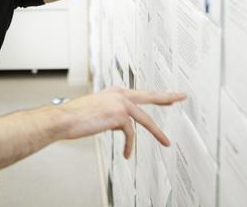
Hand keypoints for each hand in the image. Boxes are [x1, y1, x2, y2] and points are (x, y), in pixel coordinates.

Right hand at [58, 87, 185, 157]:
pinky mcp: (119, 115)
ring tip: (166, 142)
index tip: (168, 97)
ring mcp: (120, 102)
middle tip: (181, 96)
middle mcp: (119, 93)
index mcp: (115, 91)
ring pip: (145, 119)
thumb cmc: (77, 117)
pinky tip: (127, 154)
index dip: (156, 96)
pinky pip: (130, 134)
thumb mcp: (98, 110)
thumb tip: (123, 124)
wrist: (65, 119)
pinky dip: (129, 145)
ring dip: (157, 133)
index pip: (140, 93)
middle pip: (150, 96)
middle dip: (167, 97)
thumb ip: (113, 113)